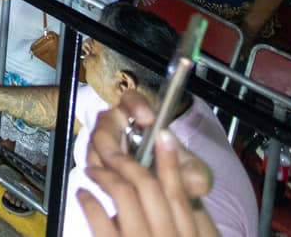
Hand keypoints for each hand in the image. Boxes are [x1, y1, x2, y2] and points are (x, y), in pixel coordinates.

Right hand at [79, 91, 220, 236]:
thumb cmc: (177, 172)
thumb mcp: (192, 174)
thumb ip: (197, 175)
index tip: (147, 120)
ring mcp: (106, 145)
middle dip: (111, 141)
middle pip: (105, 123)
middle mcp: (119, 127)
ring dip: (105, 162)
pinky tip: (115, 187)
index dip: (135, 105)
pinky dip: (102, 176)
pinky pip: (93, 165)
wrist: (167, 191)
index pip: (130, 99)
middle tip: (122, 159)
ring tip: (121, 179)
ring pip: (95, 146)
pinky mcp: (98, 164)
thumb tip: (197, 183)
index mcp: (140, 116)